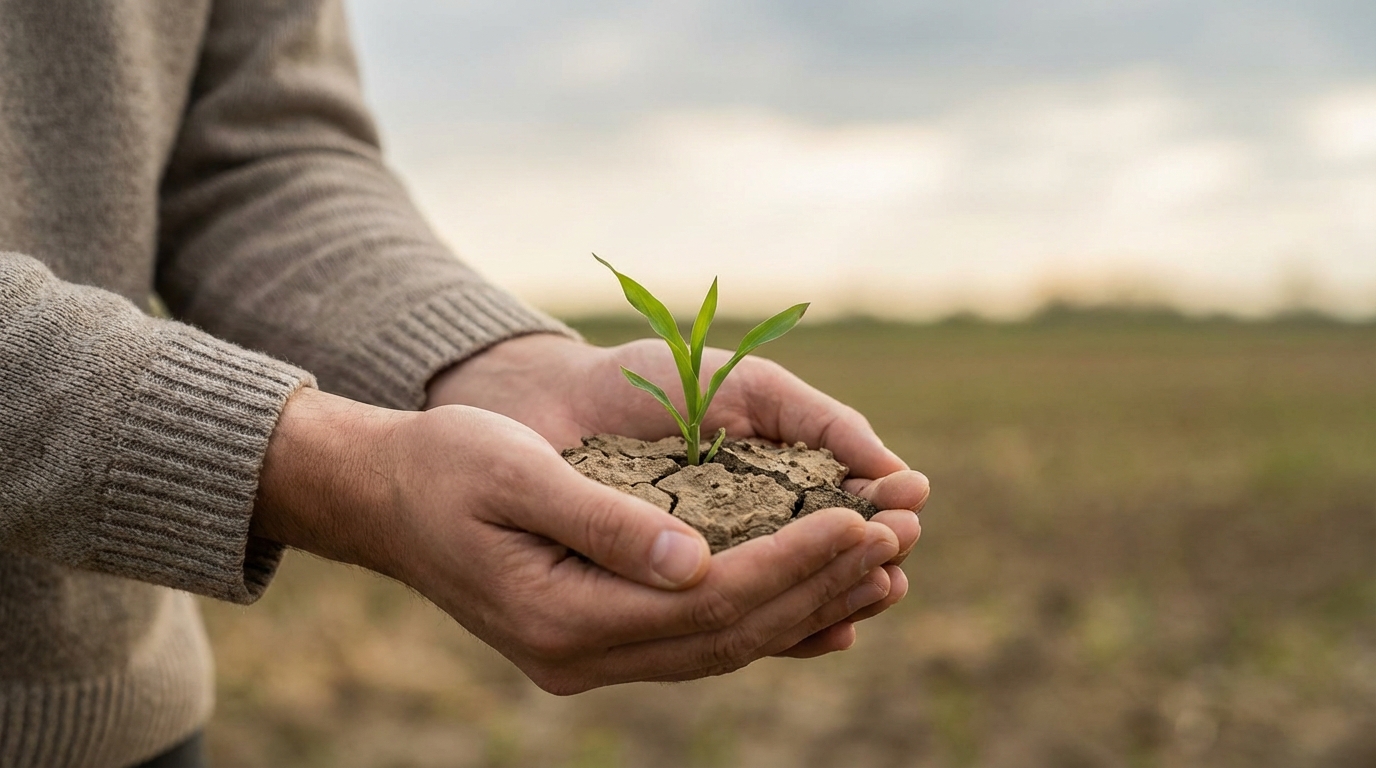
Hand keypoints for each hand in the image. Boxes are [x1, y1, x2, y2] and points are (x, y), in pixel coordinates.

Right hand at [426, 334, 929, 655]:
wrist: (386, 495)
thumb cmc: (446, 465)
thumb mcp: (515, 474)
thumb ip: (604, 523)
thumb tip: (698, 564)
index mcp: (562, 618)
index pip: (708, 604)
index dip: (791, 564)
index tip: (859, 520)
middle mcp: (583, 656)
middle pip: (728, 635)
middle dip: (818, 586)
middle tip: (896, 540)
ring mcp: (591, 657)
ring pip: (722, 646)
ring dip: (804, 608)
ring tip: (881, 572)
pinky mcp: (600, 639)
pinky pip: (699, 642)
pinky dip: (764, 621)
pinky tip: (819, 606)